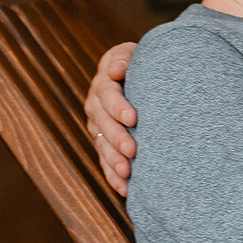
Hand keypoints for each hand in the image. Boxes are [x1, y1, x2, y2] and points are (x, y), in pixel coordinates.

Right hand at [84, 42, 137, 196]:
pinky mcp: (104, 143)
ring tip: (127, 172)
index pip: (107, 94)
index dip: (118, 106)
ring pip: (102, 144)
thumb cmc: (145, 62)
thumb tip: (116, 71)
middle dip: (117, 138)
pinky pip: (105, 161)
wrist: (146, 75)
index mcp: (104, 82)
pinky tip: (125, 188)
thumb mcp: (136, 54)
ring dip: (113, 160)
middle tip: (133, 150)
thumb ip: (125, 59)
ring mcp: (99, 125)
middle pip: (103, 123)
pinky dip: (113, 175)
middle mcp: (96, 104)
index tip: (133, 118)